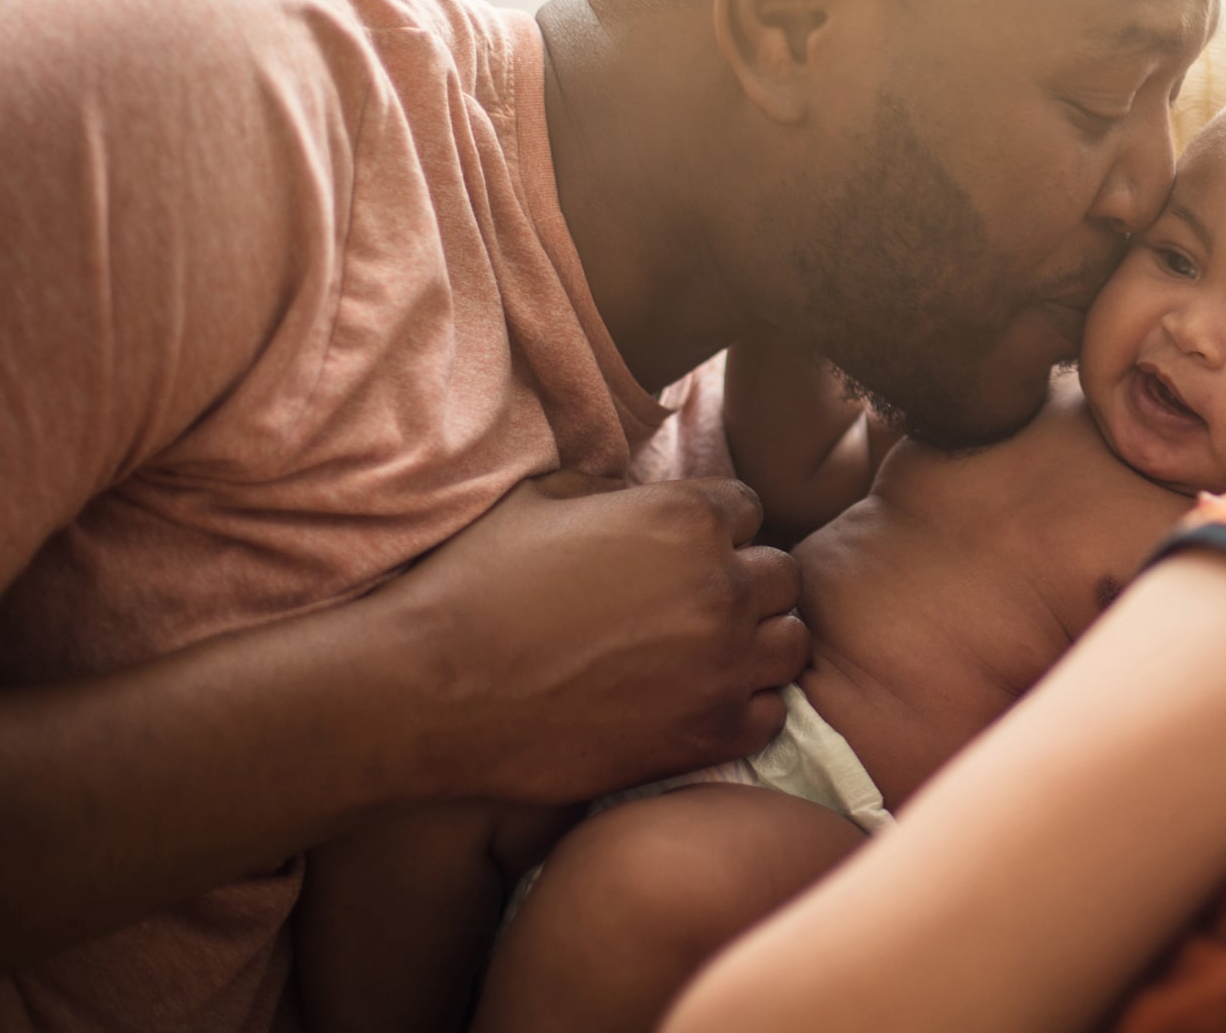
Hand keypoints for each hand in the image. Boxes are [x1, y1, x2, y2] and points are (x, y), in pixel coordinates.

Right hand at [387, 471, 806, 804]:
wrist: (435, 690)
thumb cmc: (477, 587)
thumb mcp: (544, 499)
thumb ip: (617, 492)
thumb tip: (643, 499)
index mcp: (686, 518)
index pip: (749, 510)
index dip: (716, 530)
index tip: (682, 554)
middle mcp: (720, 588)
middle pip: (780, 576)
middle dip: (743, 584)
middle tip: (692, 607)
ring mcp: (722, 665)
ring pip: (790, 643)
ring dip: (757, 643)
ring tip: (705, 655)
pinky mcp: (710, 734)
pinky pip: (769, 713)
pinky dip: (744, 706)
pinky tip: (699, 702)